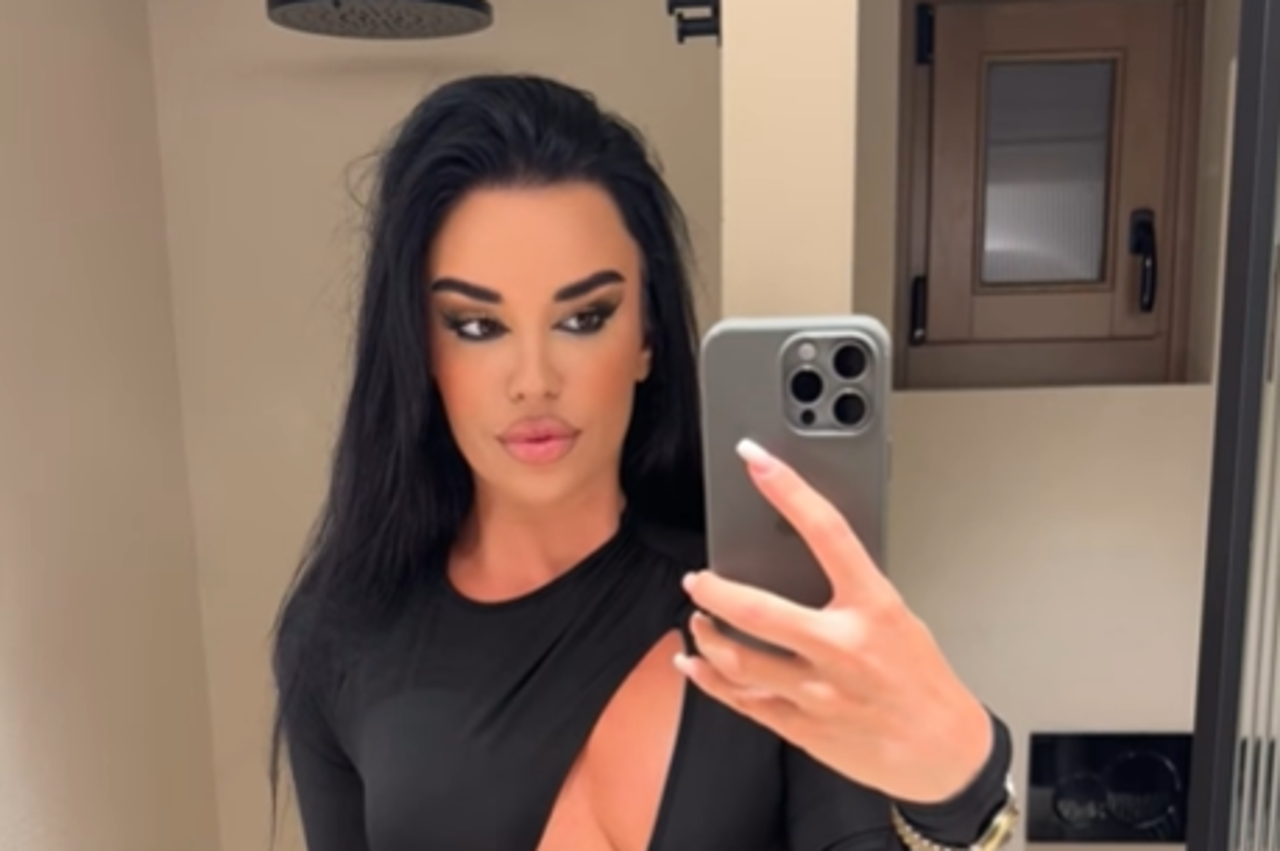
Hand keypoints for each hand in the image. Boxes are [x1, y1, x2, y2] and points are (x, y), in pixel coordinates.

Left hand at [676, 438, 992, 804]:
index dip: (787, 489)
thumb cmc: (922, 681)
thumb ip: (850, 591)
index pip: (826, 532)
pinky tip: (695, 664)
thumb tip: (797, 556)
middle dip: (714, 590)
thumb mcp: (897, 617)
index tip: (757, 460)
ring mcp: (819, 692)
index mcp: (873, 608)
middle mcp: (843, 648)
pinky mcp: (803, 728)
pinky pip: (741, 700)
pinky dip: (708, 679)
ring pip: (739, 660)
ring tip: (700, 619)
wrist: (943, 751)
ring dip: (707, 635)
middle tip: (698, 578)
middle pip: (758, 610)